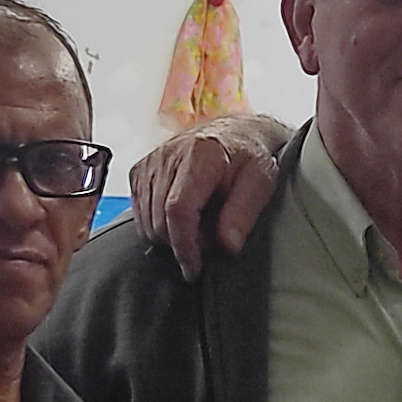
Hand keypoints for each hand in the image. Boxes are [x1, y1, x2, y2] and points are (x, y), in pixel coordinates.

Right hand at [141, 114, 293, 276]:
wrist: (234, 133)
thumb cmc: (249, 159)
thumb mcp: (261, 183)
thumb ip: (243, 212)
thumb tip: (227, 246)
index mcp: (200, 155)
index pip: (178, 210)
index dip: (184, 246)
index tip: (194, 268)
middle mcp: (168, 156)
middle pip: (160, 221)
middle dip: (182, 244)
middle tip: (210, 242)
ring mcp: (150, 163)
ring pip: (147, 222)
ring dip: (170, 237)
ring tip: (199, 228)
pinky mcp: (139, 171)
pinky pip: (140, 215)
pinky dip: (159, 226)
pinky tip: (182, 219)